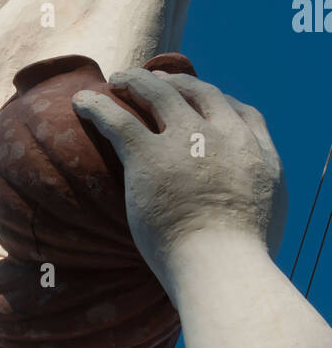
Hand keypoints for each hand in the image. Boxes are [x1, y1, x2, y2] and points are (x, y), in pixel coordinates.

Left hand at [72, 69, 286, 279]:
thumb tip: (236, 205)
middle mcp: (225, 137)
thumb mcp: (267, 223)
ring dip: (136, 80)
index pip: (242, 112)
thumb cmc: (239, 262)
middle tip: (155, 80)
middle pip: (199, 93)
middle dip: (176, 82)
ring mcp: (187, 140)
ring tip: (117, 78)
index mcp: (258, 153)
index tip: (200, 99)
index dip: (218, 102)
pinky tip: (81, 102)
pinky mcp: (149, 154)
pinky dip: (97, 105)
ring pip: (158, 93)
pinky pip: (117, 119)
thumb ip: (253, 200)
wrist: (222, 269)